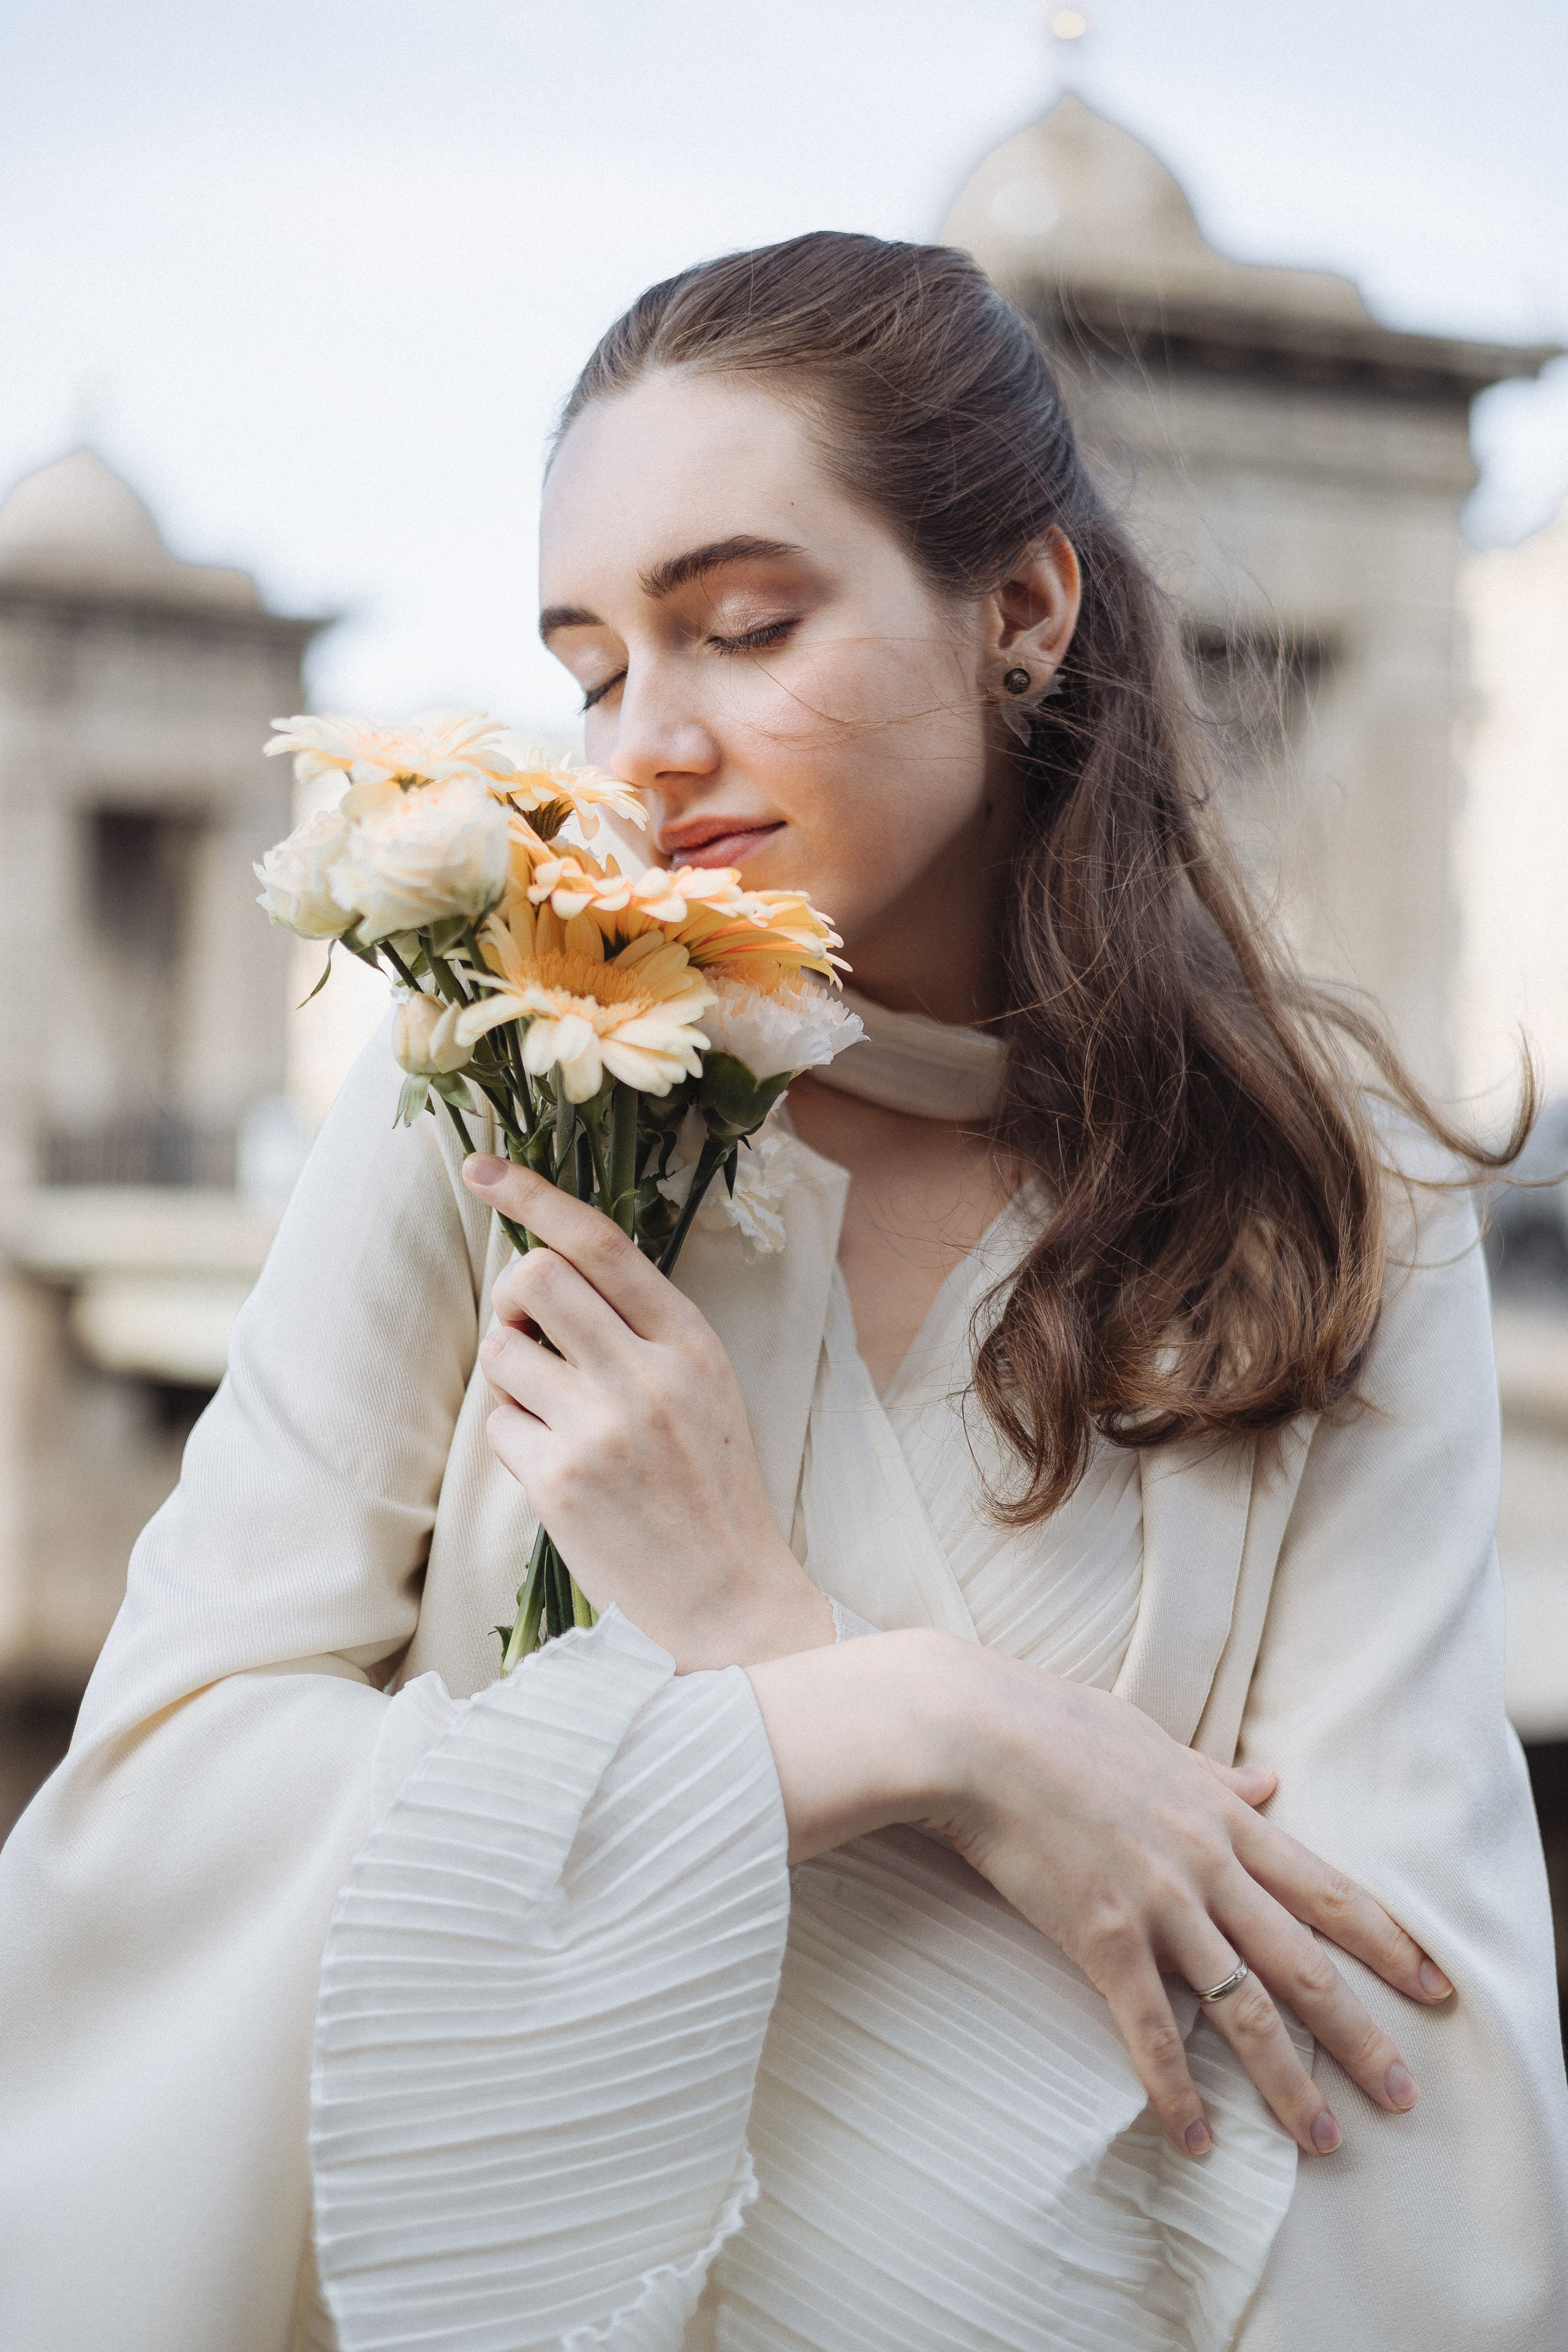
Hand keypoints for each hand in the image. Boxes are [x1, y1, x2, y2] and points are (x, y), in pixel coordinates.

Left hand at [463, 1154, 833, 1669]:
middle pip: (535, 1279)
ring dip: (511, 1371)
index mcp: (691, 1341)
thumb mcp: (704, 1386)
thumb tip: (553, 1269)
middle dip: (516, 1299)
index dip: (535, 1195)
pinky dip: (515, 1436)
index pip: (601, 1242)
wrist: (730, 1599)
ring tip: (552, 1411)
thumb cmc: (712, 1488)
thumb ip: (642, 1327)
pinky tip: (557, 1467)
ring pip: (503, 1349)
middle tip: (533, 1336)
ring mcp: (601, 1429)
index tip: (481, 1167)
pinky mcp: (559, 1483)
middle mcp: (647, 1374)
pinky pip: (499, 1424)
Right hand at [746, 1633, 1453, 2160]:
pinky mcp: (1103, 1935)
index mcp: (1220, 1816)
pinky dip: (1177, 2092)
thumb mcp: (1151, 1740)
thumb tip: (1269, 1784)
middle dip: (1362, 2034)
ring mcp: (1160, 1903)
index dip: (1388, 1941)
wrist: (977, 1733)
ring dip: (1287, 2081)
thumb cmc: (1053, 1724)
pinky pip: (1151, 2030)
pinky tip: (1196, 2139)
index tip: (1435, 1983)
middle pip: (1304, 1962)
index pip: (1326, 1889)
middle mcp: (1207, 1865)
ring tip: (1321, 2139)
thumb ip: (1213, 1775)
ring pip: (1244, 2007)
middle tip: (1403, 2094)